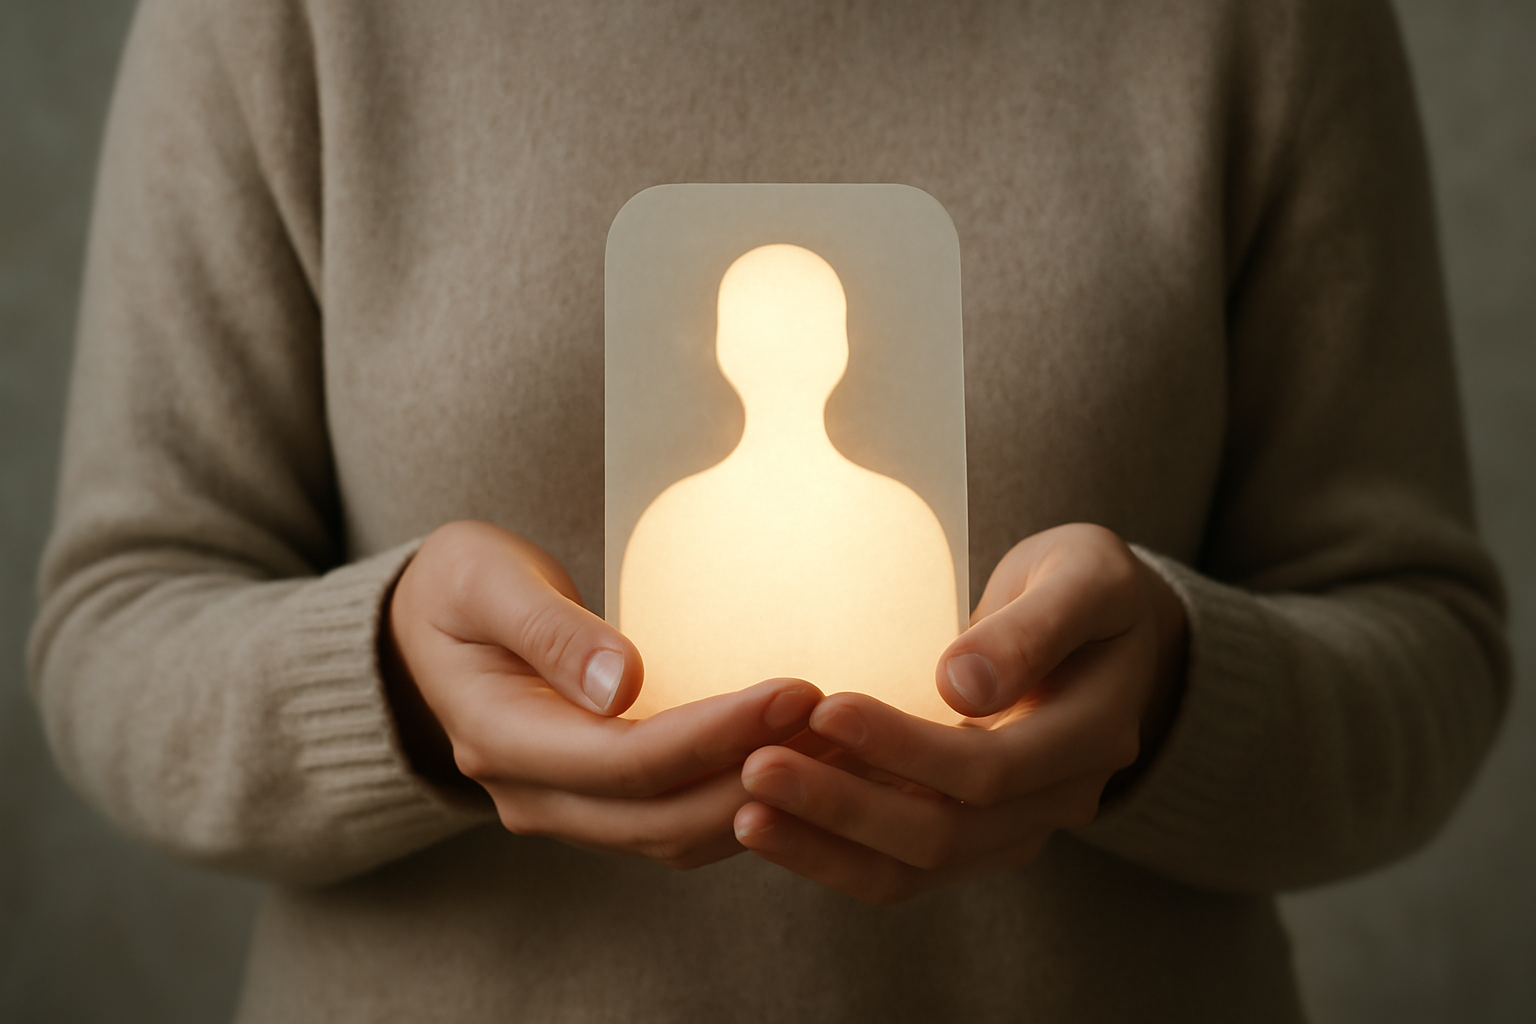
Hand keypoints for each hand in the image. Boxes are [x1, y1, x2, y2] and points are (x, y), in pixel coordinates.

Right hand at [383, 520, 821, 868]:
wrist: (424, 627)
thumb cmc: (457, 586)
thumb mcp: (485, 581)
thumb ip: (550, 630)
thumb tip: (622, 683)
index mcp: (500, 737)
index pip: (626, 761)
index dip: (717, 734)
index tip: (795, 692)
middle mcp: (530, 793)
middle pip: (661, 816)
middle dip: (757, 776)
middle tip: (838, 723)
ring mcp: (563, 807)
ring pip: (675, 835)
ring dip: (760, 799)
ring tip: (836, 744)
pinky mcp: (595, 803)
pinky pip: (675, 822)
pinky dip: (739, 799)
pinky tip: (794, 757)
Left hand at [733, 522, 1186, 901]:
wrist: (1106, 630)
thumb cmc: (1088, 589)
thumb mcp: (1083, 578)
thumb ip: (1032, 629)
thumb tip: (964, 687)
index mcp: (1092, 737)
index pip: (991, 769)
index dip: (906, 748)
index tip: (826, 708)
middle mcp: (1058, 800)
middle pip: (945, 833)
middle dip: (845, 806)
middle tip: (757, 767)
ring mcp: (1015, 827)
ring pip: (915, 867)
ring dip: (827, 844)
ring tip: (747, 813)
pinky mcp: (974, 834)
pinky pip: (900, 867)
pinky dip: (833, 853)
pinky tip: (769, 825)